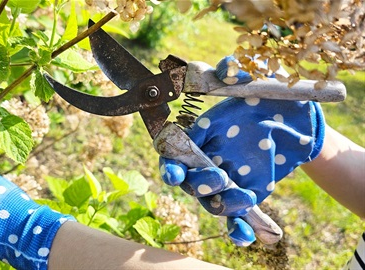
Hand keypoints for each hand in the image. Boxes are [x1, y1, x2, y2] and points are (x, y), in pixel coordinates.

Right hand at [159, 56, 324, 245]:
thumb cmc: (263, 97)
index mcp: (198, 137)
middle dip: (199, 184)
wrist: (291, 120)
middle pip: (189, 183)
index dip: (169, 165)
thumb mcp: (254, 80)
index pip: (172, 155)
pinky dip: (239, 230)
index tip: (173, 172)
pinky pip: (237, 219)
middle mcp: (205, 162)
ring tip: (245, 195)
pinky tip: (247, 236)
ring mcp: (224, 182)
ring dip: (223, 204)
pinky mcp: (244, 195)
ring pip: (212, 203)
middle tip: (220, 177)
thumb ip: (236, 71)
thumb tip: (228, 70)